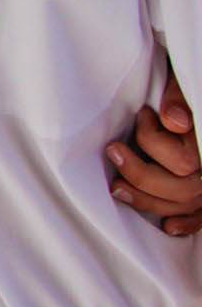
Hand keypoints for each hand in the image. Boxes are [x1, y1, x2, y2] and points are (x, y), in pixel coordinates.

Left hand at [108, 72, 201, 235]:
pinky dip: (187, 224)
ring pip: (186, 204)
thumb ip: (179, 97)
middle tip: (113, 151)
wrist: (195, 85)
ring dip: (148, 200)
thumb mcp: (185, 79)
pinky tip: (168, 226)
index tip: (142, 115)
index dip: (153, 140)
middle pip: (183, 189)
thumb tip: (173, 121)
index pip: (183, 160)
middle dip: (141, 175)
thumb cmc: (189, 79)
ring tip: (117, 187)